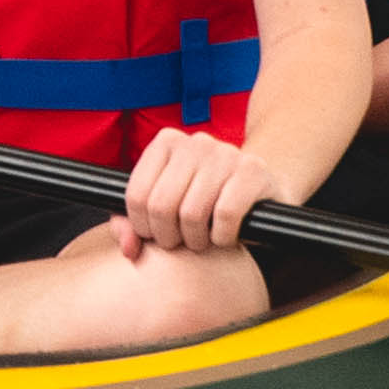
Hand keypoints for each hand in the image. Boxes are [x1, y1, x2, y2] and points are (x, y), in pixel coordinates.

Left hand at [117, 127, 289, 256]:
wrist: (261, 189)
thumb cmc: (206, 201)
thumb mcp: (168, 208)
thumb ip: (135, 226)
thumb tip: (128, 247)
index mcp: (167, 142)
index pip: (136, 195)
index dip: (142, 226)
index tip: (154, 236)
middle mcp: (195, 142)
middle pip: (161, 206)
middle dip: (168, 237)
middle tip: (181, 243)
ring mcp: (226, 153)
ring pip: (192, 213)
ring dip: (196, 240)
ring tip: (202, 241)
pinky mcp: (253, 171)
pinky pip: (225, 215)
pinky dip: (222, 237)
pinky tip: (224, 237)